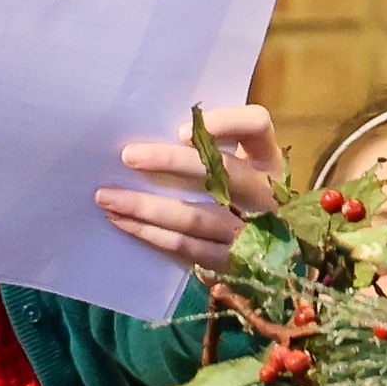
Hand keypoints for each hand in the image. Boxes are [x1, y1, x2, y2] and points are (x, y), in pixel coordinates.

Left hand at [96, 104, 284, 271]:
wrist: (279, 250)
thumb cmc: (242, 189)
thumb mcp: (242, 159)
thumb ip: (213, 143)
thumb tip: (152, 126)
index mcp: (268, 158)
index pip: (256, 124)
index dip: (224, 123)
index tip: (182, 130)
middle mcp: (267, 193)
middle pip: (223, 172)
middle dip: (171, 161)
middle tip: (128, 155)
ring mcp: (254, 232)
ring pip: (197, 217)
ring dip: (147, 207)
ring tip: (107, 197)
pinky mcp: (233, 262)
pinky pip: (189, 248)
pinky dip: (153, 234)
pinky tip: (123, 221)